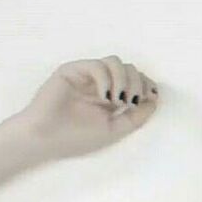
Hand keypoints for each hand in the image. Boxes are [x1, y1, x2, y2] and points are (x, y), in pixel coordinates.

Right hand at [15, 55, 158, 159]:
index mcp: (112, 98)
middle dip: (137, 83)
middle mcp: (101, 84)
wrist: (46, 139)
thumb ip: (136, 117)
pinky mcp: (72, 70)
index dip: (147, 84)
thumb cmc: (77, 137)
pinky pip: (97, 65)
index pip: (136, 81)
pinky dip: (106, 80)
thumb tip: (155, 100)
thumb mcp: (115, 129)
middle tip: (131, 102)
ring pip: (115, 62)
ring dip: (124, 80)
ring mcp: (87, 76)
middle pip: (129, 69)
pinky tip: (104, 97)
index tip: (151, 96)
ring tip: (118, 100)